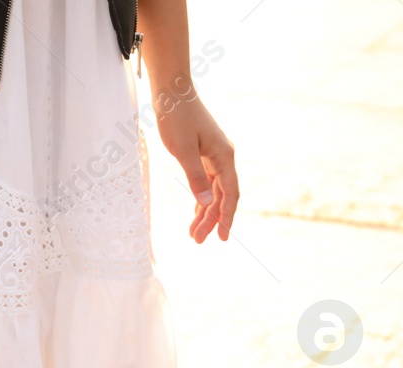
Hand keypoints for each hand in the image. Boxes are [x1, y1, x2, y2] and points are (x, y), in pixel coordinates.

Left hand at [155, 94, 237, 242]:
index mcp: (224, 157)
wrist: (172, 91)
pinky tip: (195, 212)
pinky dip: (201, 198)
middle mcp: (223, 158)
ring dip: (205, 212)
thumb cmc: (176, 116)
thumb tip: (206, 203)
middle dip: (211, 220)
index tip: (222, 238)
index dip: (226, 217)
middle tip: (198, 241)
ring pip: (213, 191)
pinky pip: (206, 183)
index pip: (230, 194)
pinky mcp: (204, 154)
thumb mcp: (182, 149)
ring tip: (194, 234)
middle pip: (222, 196)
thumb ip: (195, 177)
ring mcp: (214, 156)